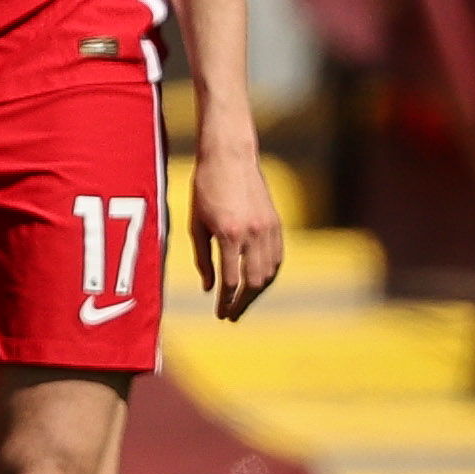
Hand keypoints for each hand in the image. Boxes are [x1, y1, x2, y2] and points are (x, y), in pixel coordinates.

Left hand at [188, 130, 286, 319]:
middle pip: (253, 282)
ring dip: (257, 292)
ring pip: (270, 273)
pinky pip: (278, 257)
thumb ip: (203, 258)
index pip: (231, 281)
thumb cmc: (205, 189)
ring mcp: (269, 229)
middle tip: (231, 315)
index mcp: (229, 235)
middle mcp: (252, 234)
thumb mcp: (196, 223)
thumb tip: (209, 288)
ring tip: (243, 302)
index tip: (220, 314)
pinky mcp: (277, 224)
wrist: (230, 158)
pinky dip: (270, 274)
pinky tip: (259, 283)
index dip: (226, 301)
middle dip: (243, 303)